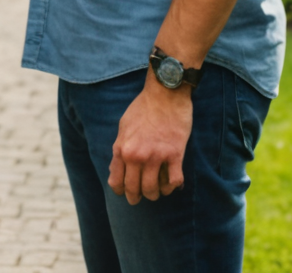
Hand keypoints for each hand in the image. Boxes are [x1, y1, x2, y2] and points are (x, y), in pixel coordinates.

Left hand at [109, 72, 191, 202]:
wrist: (165, 94)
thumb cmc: (143, 107)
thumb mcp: (123, 127)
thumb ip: (120, 148)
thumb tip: (117, 168)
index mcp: (122, 149)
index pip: (116, 181)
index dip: (121, 191)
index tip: (126, 193)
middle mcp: (136, 156)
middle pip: (134, 189)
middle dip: (137, 197)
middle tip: (142, 198)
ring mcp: (156, 156)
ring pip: (153, 189)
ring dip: (155, 194)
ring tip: (158, 192)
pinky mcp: (175, 155)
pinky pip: (173, 182)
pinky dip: (172, 187)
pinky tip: (172, 184)